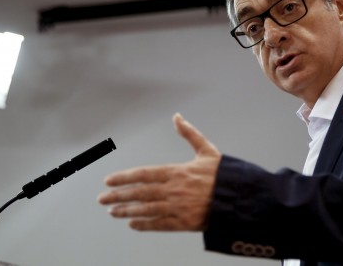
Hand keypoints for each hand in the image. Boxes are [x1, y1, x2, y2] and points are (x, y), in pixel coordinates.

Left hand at [98, 113, 221, 230]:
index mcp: (177, 171)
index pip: (143, 174)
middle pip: (139, 193)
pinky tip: (132, 224)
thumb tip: (177, 116)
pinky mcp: (184, 223)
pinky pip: (159, 224)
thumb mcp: (207, 150)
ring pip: (146, 209)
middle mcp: (173, 190)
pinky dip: (144, 224)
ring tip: (113, 212)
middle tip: (102, 199)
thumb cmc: (223, 175)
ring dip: (127, 211)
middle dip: (118, 196)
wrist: (240, 199)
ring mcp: (177, 207)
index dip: (124, 178)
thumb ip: (189, 134)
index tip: (108, 180)